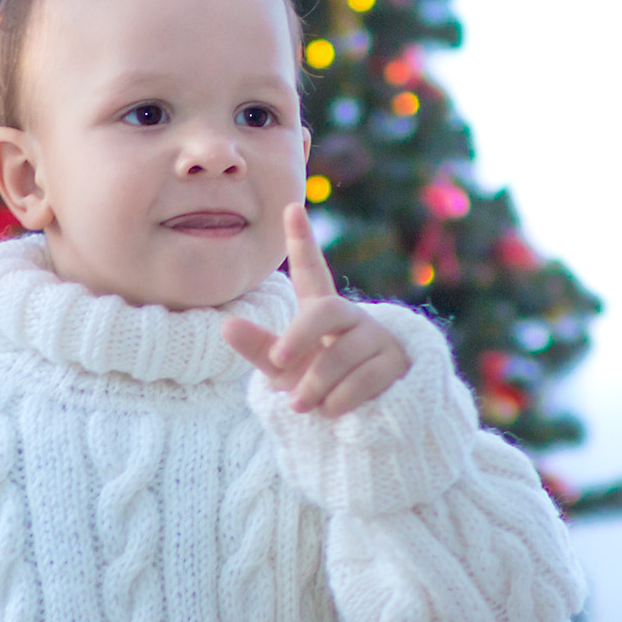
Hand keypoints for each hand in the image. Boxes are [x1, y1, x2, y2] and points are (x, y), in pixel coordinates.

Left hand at [223, 205, 411, 417]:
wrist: (367, 414)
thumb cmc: (319, 383)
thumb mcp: (284, 368)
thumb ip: (258, 347)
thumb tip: (225, 326)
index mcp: (322, 312)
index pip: (311, 272)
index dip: (302, 241)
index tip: (291, 208)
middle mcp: (351, 317)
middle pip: (325, 312)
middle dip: (299, 335)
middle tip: (277, 362)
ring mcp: (377, 337)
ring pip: (340, 355)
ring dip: (315, 385)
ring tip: (301, 405)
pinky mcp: (396, 362)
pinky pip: (364, 379)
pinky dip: (339, 400)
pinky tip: (331, 410)